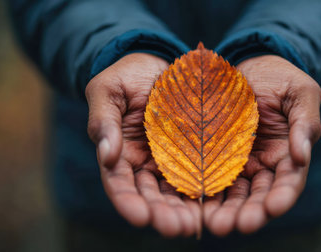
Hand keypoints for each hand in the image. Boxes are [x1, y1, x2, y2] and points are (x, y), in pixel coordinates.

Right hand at [86, 53, 200, 236]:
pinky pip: (200, 172)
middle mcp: (144, 164)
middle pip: (151, 195)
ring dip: (185, 210)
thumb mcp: (107, 91)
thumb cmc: (126, 76)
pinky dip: (206, 190)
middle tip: (177, 228)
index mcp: (119, 154)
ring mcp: (170, 160)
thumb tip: (106, 155)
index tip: (141, 217)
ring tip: (196, 225)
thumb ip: (103, 120)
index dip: (128, 202)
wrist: (157, 64)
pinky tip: (217, 203)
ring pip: (176, 191)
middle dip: (162, 213)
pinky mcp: (194, 152)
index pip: (120, 184)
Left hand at [203, 55, 320, 235]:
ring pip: (232, 193)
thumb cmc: (279, 77)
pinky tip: (194, 205)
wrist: (247, 65)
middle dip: (250, 212)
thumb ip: (305, 123)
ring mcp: (236, 163)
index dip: (282, 195)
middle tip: (238, 225)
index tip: (274, 207)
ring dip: (224, 210)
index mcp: (288, 154)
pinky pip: (207, 176)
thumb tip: (303, 156)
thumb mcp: (301, 93)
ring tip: (214, 224)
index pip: (288, 181)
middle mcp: (262, 165)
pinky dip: (202, 192)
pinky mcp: (212, 156)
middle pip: (257, 196)